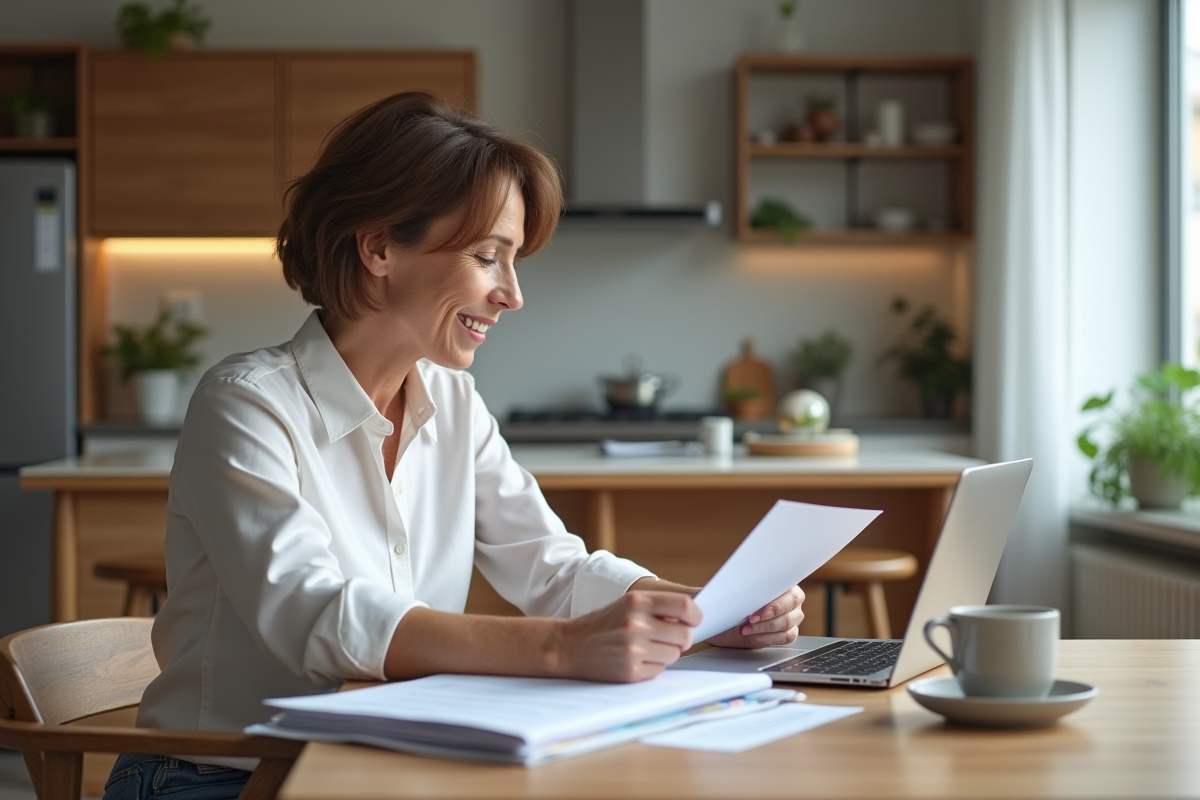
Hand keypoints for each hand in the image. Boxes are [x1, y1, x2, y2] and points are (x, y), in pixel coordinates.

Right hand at [553, 591, 701, 681]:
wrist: (569, 646)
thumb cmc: (604, 623)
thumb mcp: (627, 604)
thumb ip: (658, 607)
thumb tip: (694, 617)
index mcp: (637, 601)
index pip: (685, 606)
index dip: (696, 616)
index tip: (694, 620)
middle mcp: (635, 624)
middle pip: (685, 635)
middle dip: (681, 638)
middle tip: (669, 637)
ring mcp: (633, 650)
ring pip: (675, 654)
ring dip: (667, 653)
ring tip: (646, 648)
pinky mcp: (630, 671)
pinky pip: (660, 670)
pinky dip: (653, 666)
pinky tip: (636, 660)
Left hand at [706, 585, 804, 648]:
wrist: (726, 620)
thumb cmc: (735, 601)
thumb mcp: (738, 590)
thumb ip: (748, 586)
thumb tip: (747, 585)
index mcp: (785, 584)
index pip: (792, 594)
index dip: (776, 606)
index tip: (756, 613)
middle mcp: (792, 601)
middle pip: (791, 611)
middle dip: (767, 619)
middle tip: (750, 620)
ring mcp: (792, 617)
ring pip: (787, 625)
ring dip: (764, 629)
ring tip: (746, 629)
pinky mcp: (788, 633)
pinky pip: (785, 638)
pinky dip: (766, 638)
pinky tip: (753, 635)